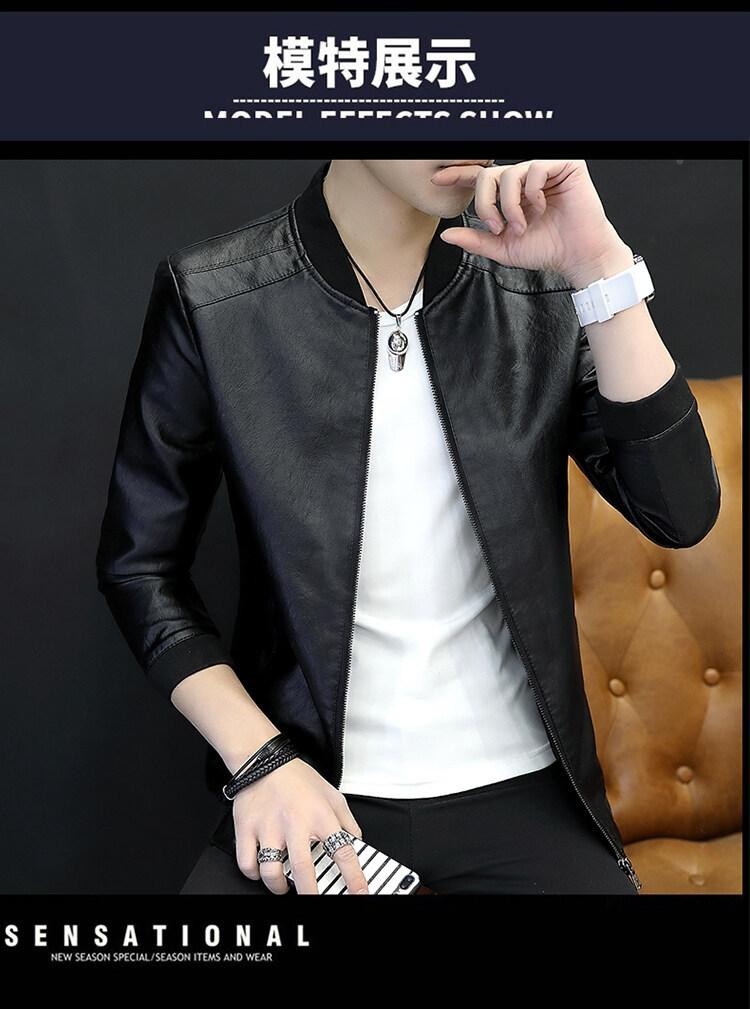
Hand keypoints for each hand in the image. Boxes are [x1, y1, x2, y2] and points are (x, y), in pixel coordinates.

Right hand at [232, 757, 369, 894]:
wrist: (263, 759)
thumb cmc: (298, 778)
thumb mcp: (332, 795)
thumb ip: (347, 821)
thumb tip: (357, 844)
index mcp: (320, 815)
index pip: (343, 851)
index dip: (354, 877)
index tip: (359, 893)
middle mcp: (295, 823)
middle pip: (303, 869)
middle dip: (310, 893)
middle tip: (314, 900)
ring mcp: (269, 827)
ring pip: (271, 872)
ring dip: (279, 887)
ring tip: (284, 886)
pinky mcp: (247, 828)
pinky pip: (248, 864)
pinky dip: (254, 874)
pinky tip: (262, 871)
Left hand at [432, 159, 627, 284]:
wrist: (577, 255)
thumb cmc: (547, 249)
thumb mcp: (503, 248)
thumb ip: (476, 240)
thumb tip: (447, 234)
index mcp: (511, 193)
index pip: (481, 177)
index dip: (458, 175)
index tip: (438, 179)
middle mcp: (525, 178)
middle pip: (489, 174)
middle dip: (485, 203)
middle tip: (497, 227)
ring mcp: (544, 169)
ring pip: (509, 172)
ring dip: (509, 204)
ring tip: (522, 225)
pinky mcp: (564, 165)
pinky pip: (535, 168)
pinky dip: (532, 192)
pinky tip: (541, 207)